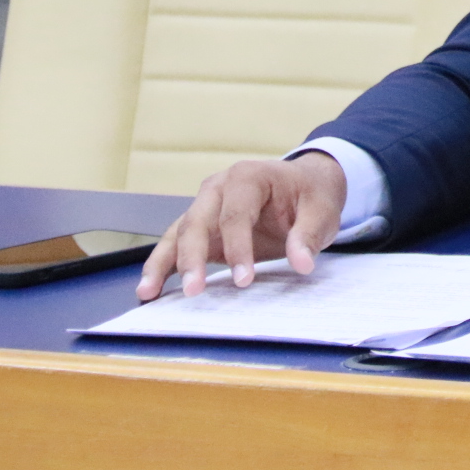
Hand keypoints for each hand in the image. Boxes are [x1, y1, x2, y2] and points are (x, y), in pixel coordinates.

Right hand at [136, 152, 347, 300]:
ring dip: (163, 262)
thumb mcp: (322, 211)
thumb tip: (302, 263)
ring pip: (178, 233)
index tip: (244, 279)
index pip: (236, 214)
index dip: (238, 247)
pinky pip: (175, 244)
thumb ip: (309, 235)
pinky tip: (149, 289)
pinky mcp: (202, 227)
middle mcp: (219, 188)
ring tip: (147, 292)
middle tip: (194, 290)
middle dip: (192, 257)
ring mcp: (205, 206)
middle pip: (197, 221)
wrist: (306, 185)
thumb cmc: (312, 195)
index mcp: (249, 177)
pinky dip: (162, 265)